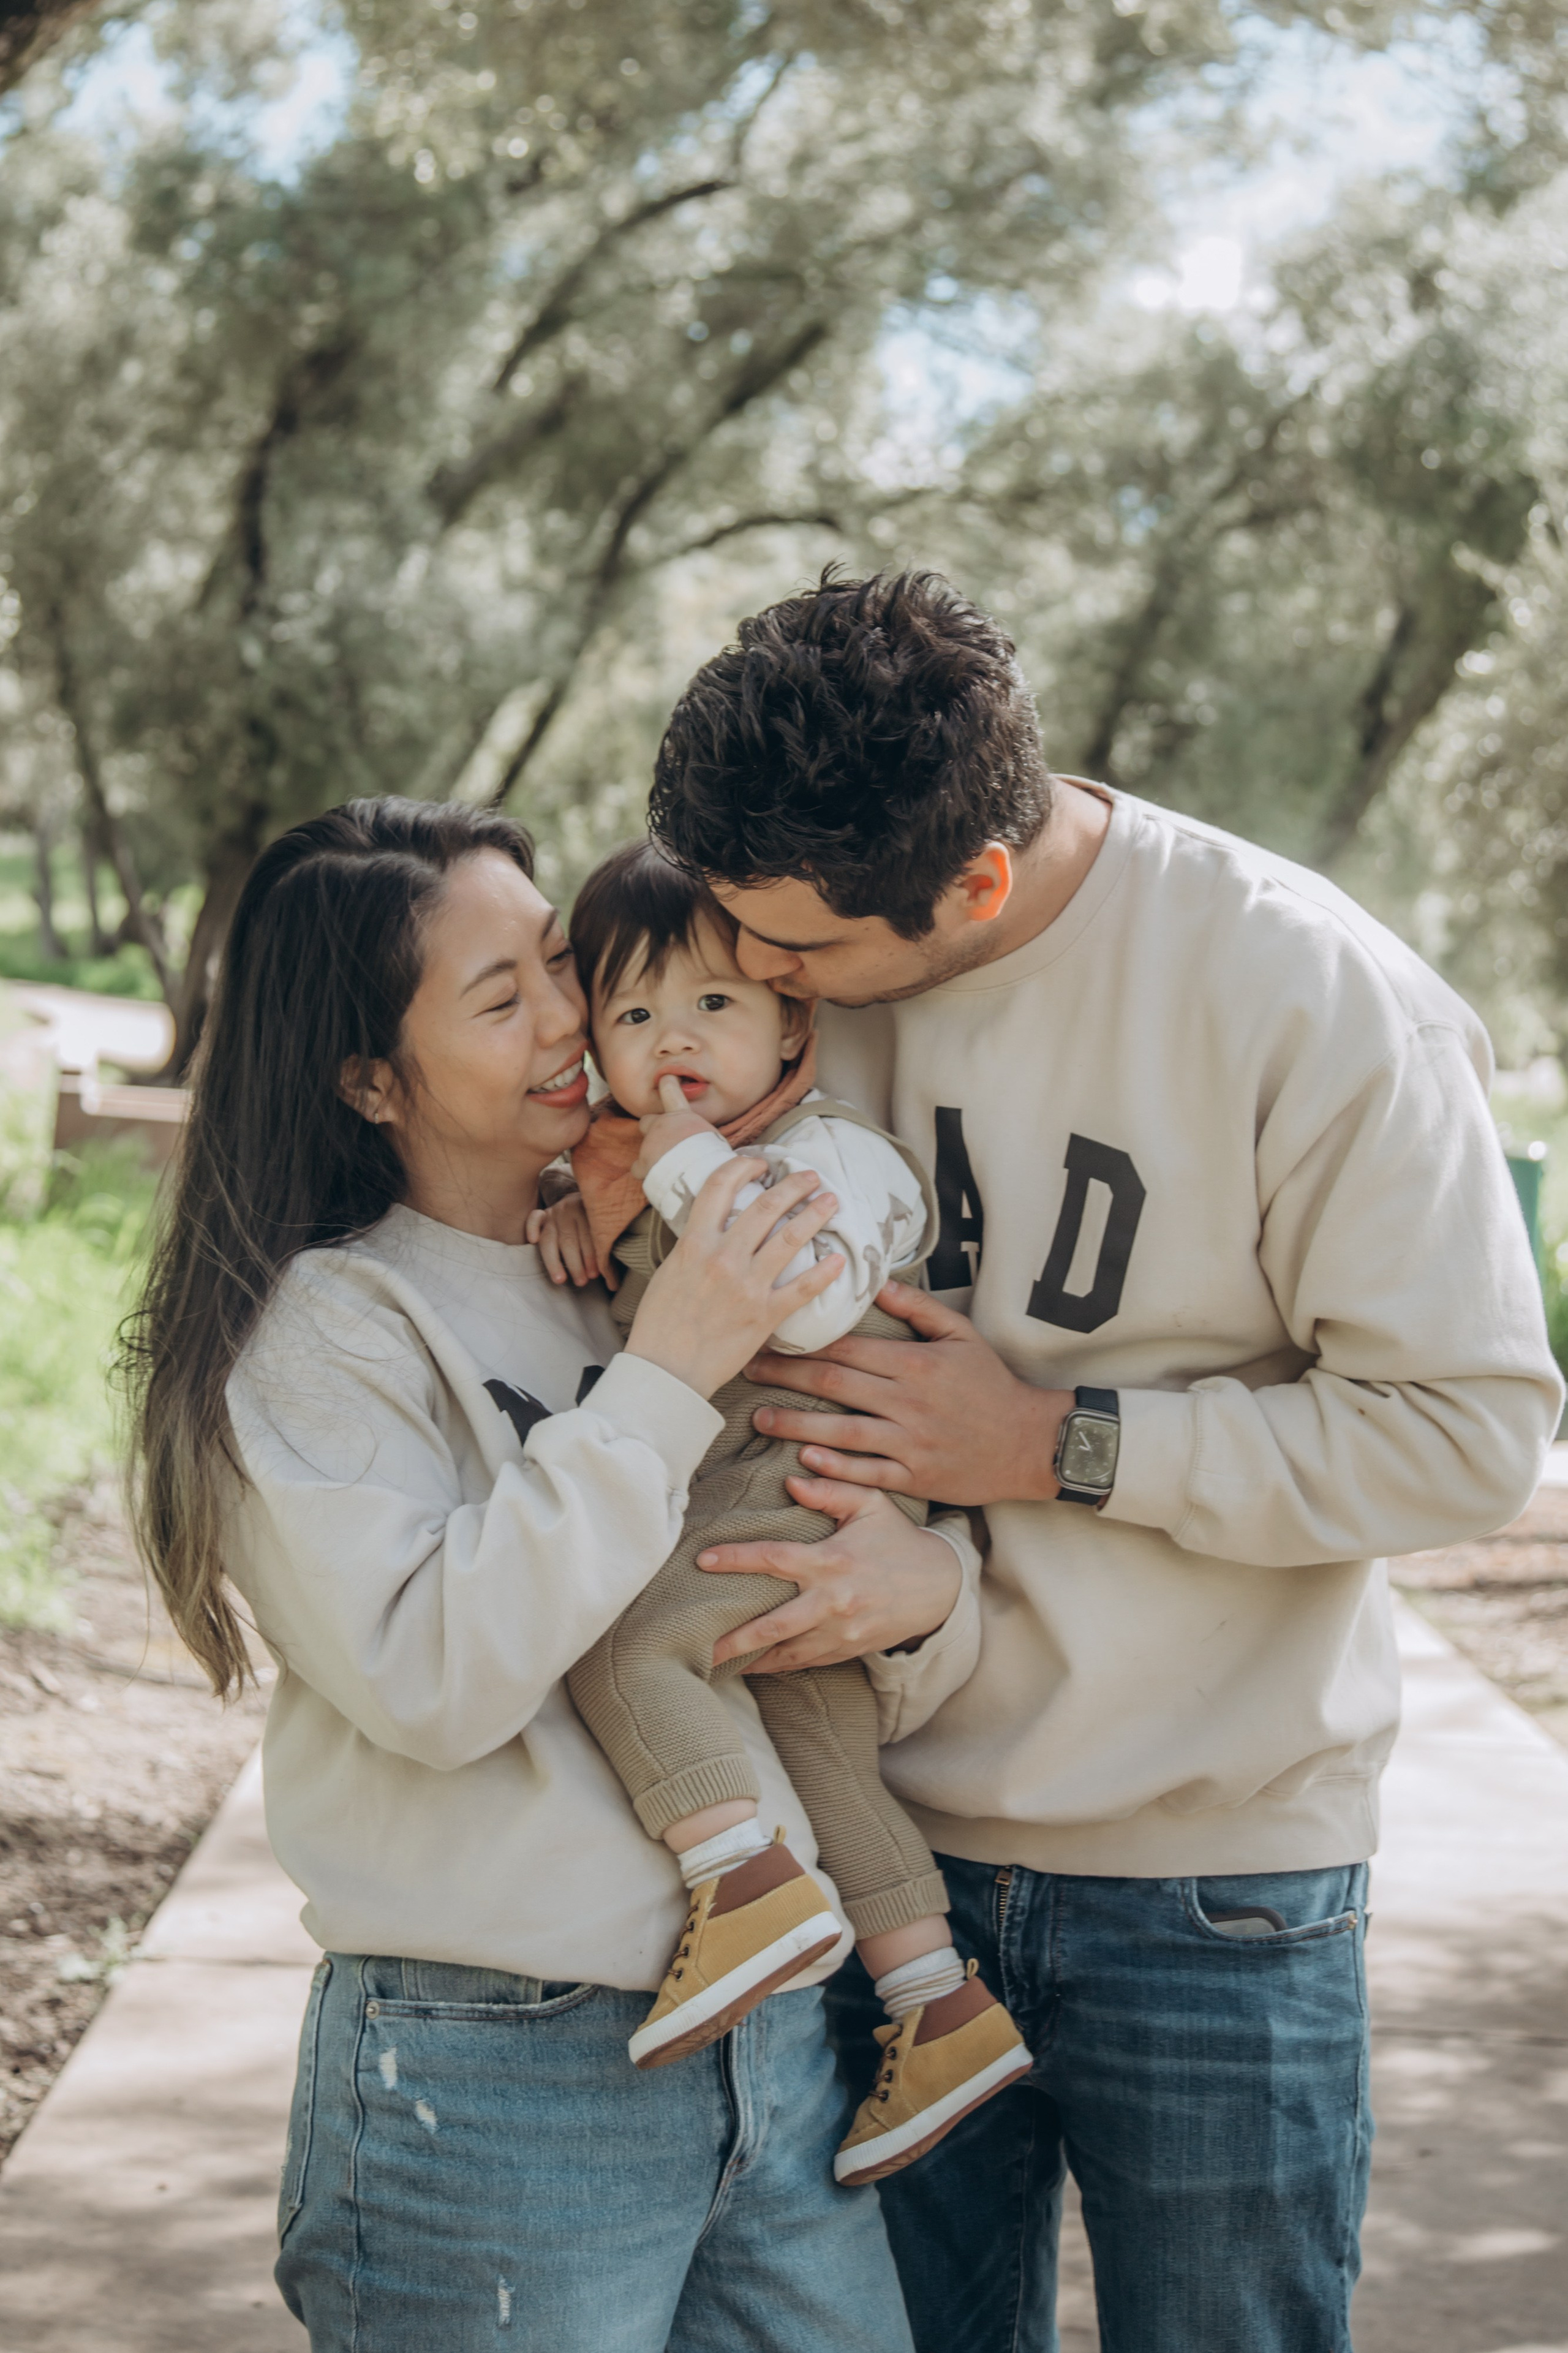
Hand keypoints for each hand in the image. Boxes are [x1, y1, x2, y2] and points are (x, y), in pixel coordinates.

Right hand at [524, 1192, 617, 1289]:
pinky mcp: (543, 1213)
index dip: (592, 1257)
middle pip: (569, 1240)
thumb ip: (609, 1254)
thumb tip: (614, 1286)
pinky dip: (532, 1227)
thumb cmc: (599, 1223)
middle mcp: (570, 1208)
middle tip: (582, 1282)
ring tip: (561, 1279)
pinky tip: (533, 1241)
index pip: (589, 1237)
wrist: (591, 1195)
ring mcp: (555, 1211)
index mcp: (589, 1210)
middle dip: (576, 1263)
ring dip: (554, 1261)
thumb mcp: (607, 1231)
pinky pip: (534, 1218)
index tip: (595, 1275)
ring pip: (550, 1238)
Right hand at [625, 1155, 843, 1398]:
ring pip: (790, 1238)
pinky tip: (840, 1259)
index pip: (720, 1187)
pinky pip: (803, 1288)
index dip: (743, 1167)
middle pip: (765, 1206)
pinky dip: (826, 1271)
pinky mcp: (764, 1315)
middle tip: (811, 1176)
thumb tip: (711, 1226)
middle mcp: (723, 1259)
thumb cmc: (660, 1325)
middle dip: (793, 1185)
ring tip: (831, 1201)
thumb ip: (693, 1246)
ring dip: (815, 1214)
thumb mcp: (668, 1272)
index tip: (759, 1163)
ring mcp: (746, 1286)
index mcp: (694, 1244)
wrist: (665, 1371)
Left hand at [633, 1074, 718, 1183]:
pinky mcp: (643, 1163)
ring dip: (652, 1155)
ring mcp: (649, 1144)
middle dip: (652, 1129)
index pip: (671, 1092)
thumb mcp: (713, 1138)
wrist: (697, 1173)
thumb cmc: (711, 1156)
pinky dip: (646, 1173)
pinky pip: (638, 1169)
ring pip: (644, 1148)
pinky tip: (658, 1178)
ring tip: (668, 1168)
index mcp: (681, 1116)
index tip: (666, 1079)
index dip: (668, 1085)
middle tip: (665, 1141)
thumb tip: (711, 1143)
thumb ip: (702, 1134)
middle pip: (647, 1121)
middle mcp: (661, 1126)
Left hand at [701, 1475, 962, 1671]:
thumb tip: (793, 1481)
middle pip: (772, 1624)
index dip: (736, 1559)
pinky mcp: (846, 1650)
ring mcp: (840, 1632)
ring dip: (747, 1658)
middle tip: (695, 1642)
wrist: (939, 1588)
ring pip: (785, 1651)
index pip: (774, 1559)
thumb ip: (832, 1489)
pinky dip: (774, 1665)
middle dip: (732, 1637)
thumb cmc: (898, 1539)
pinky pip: (803, 1662)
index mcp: (833, 1561)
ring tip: (710, 1660)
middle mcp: (833, 1601)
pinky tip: (749, 1665)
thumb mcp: (872, 1504)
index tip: (702, 1560)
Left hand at [744, 1280, 1072, 1505]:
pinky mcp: (915, 1478)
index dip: (804, 1343)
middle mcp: (908, 1402)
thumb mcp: (962, 1335)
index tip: (770, 1337)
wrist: (1029, 1442)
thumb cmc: (992, 1386)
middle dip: (785, 1376)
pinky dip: (835, 1468)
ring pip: (842, 1433)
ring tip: (760, 1418)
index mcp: (915, 1364)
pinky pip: (867, 1474)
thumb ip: (918, 1308)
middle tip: (747, 1370)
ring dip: (796, 1425)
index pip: (848, 1349)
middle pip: (834, 1385)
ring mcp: (910, 1443)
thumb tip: (879, 1280)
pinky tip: (803, 1461)